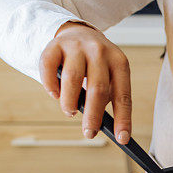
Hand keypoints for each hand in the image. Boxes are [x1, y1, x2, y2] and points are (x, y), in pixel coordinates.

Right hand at [39, 22, 131, 143]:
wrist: (78, 33)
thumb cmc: (95, 65)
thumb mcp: (108, 76)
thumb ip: (105, 97)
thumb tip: (98, 125)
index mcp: (119, 62)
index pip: (123, 95)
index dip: (123, 119)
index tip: (122, 139)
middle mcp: (100, 52)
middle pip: (98, 89)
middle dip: (93, 116)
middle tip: (89, 133)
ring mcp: (77, 46)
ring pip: (72, 78)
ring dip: (70, 101)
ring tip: (70, 111)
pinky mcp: (55, 45)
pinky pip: (49, 67)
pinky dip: (50, 85)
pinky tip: (54, 94)